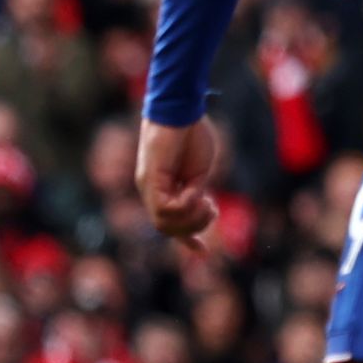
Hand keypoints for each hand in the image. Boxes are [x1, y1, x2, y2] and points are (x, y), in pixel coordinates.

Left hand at [136, 114, 221, 238]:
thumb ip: (195, 191)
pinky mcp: (149, 178)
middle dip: (195, 228)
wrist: (182, 110)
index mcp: (164, 188)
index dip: (187, 239)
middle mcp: (151, 190)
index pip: (170, 222)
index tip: (203, 252)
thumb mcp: (198, 171)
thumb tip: (196, 207)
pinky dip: (185, 207)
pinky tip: (198, 194)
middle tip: (213, 208)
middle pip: (167, 228)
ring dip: (191, 220)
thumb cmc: (193, 133)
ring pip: (164, 223)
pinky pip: (164, 208)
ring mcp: (148, 185)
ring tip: (209, 204)